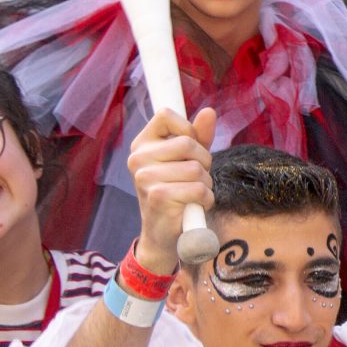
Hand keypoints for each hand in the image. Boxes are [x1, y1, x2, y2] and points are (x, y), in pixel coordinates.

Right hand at [127, 106, 217, 275]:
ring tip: (193, 194)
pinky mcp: (157, 196)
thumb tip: (209, 111)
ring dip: (206, 183)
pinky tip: (195, 206)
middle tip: (196, 178)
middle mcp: (138, 158)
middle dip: (204, 161)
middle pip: (187, 142)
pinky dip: (206, 199)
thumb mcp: (188, 160)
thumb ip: (198, 136)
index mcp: (142, 144)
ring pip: (196, 168)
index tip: (189, 150)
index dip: (187, 129)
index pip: (165, 114)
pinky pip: (199, 189)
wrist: (164, 234)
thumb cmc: (177, 192)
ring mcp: (145, 177)